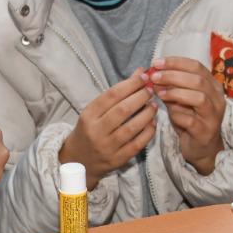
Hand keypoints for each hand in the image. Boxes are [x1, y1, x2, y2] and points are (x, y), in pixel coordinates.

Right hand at [59, 72, 156, 189]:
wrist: (78, 160)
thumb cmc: (90, 130)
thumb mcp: (96, 110)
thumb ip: (118, 92)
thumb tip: (140, 72)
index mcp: (88, 115)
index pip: (112, 95)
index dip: (131, 84)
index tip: (144, 78)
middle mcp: (96, 131)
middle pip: (123, 110)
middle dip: (141, 97)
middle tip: (151, 90)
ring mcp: (107, 147)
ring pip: (131, 128)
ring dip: (147, 114)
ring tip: (154, 105)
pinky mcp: (117, 159)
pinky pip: (137, 144)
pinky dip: (148, 132)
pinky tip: (153, 123)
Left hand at [149, 56, 226, 173]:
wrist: (201, 148)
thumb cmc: (190, 120)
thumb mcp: (178, 100)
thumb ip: (168, 87)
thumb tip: (151, 74)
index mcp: (211, 85)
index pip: (196, 66)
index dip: (175, 62)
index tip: (156, 63)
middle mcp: (217, 98)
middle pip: (198, 80)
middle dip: (173, 75)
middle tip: (154, 77)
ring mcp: (213, 116)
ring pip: (199, 98)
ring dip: (176, 93)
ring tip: (159, 93)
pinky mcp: (205, 132)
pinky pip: (191, 120)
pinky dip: (177, 114)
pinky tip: (167, 112)